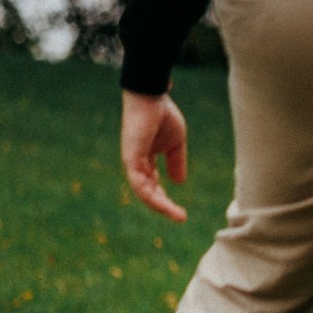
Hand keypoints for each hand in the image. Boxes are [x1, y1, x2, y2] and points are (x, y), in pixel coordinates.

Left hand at [121, 90, 188, 222]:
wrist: (152, 96)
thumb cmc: (162, 115)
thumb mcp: (175, 143)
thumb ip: (176, 162)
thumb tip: (179, 182)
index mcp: (145, 160)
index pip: (153, 185)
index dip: (165, 198)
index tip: (180, 211)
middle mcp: (136, 164)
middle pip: (148, 192)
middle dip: (164, 206)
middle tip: (180, 216)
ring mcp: (132, 162)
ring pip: (144, 192)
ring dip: (160, 205)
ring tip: (177, 215)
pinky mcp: (132, 159)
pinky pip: (140, 184)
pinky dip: (152, 195)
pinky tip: (164, 202)